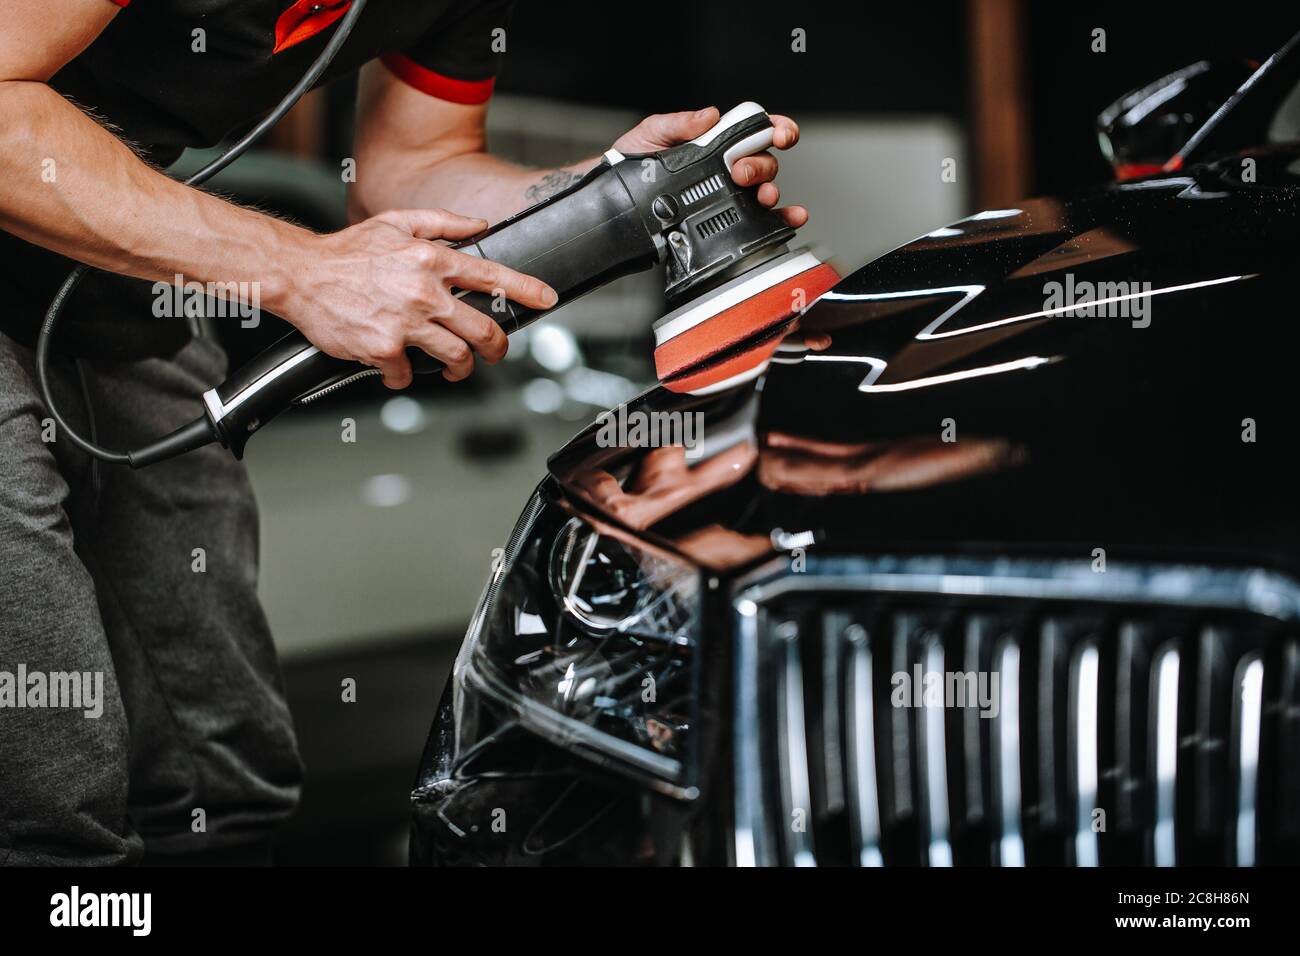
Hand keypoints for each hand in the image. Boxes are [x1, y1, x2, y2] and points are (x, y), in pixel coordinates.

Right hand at [277, 208, 555, 387]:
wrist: (298, 274)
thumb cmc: (345, 252)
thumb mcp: (395, 224)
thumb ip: (442, 223)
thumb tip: (479, 225)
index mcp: (431, 260)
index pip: (492, 276)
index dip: (527, 290)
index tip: (548, 300)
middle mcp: (424, 292)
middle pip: (484, 331)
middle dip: (498, 348)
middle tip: (495, 352)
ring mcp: (405, 323)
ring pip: (457, 359)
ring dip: (460, 371)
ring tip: (454, 370)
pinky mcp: (384, 349)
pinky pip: (409, 374)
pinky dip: (406, 376)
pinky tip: (397, 366)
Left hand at [612, 107, 807, 228]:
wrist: (619, 200)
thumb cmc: (636, 161)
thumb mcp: (652, 133)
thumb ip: (679, 123)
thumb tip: (709, 115)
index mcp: (715, 141)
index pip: (754, 130)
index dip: (774, 128)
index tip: (779, 133)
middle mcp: (728, 166)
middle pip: (763, 160)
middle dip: (760, 165)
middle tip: (740, 172)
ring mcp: (729, 193)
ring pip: (764, 188)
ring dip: (770, 190)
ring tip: (759, 196)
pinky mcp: (726, 218)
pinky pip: (760, 218)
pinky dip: (782, 217)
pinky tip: (790, 217)